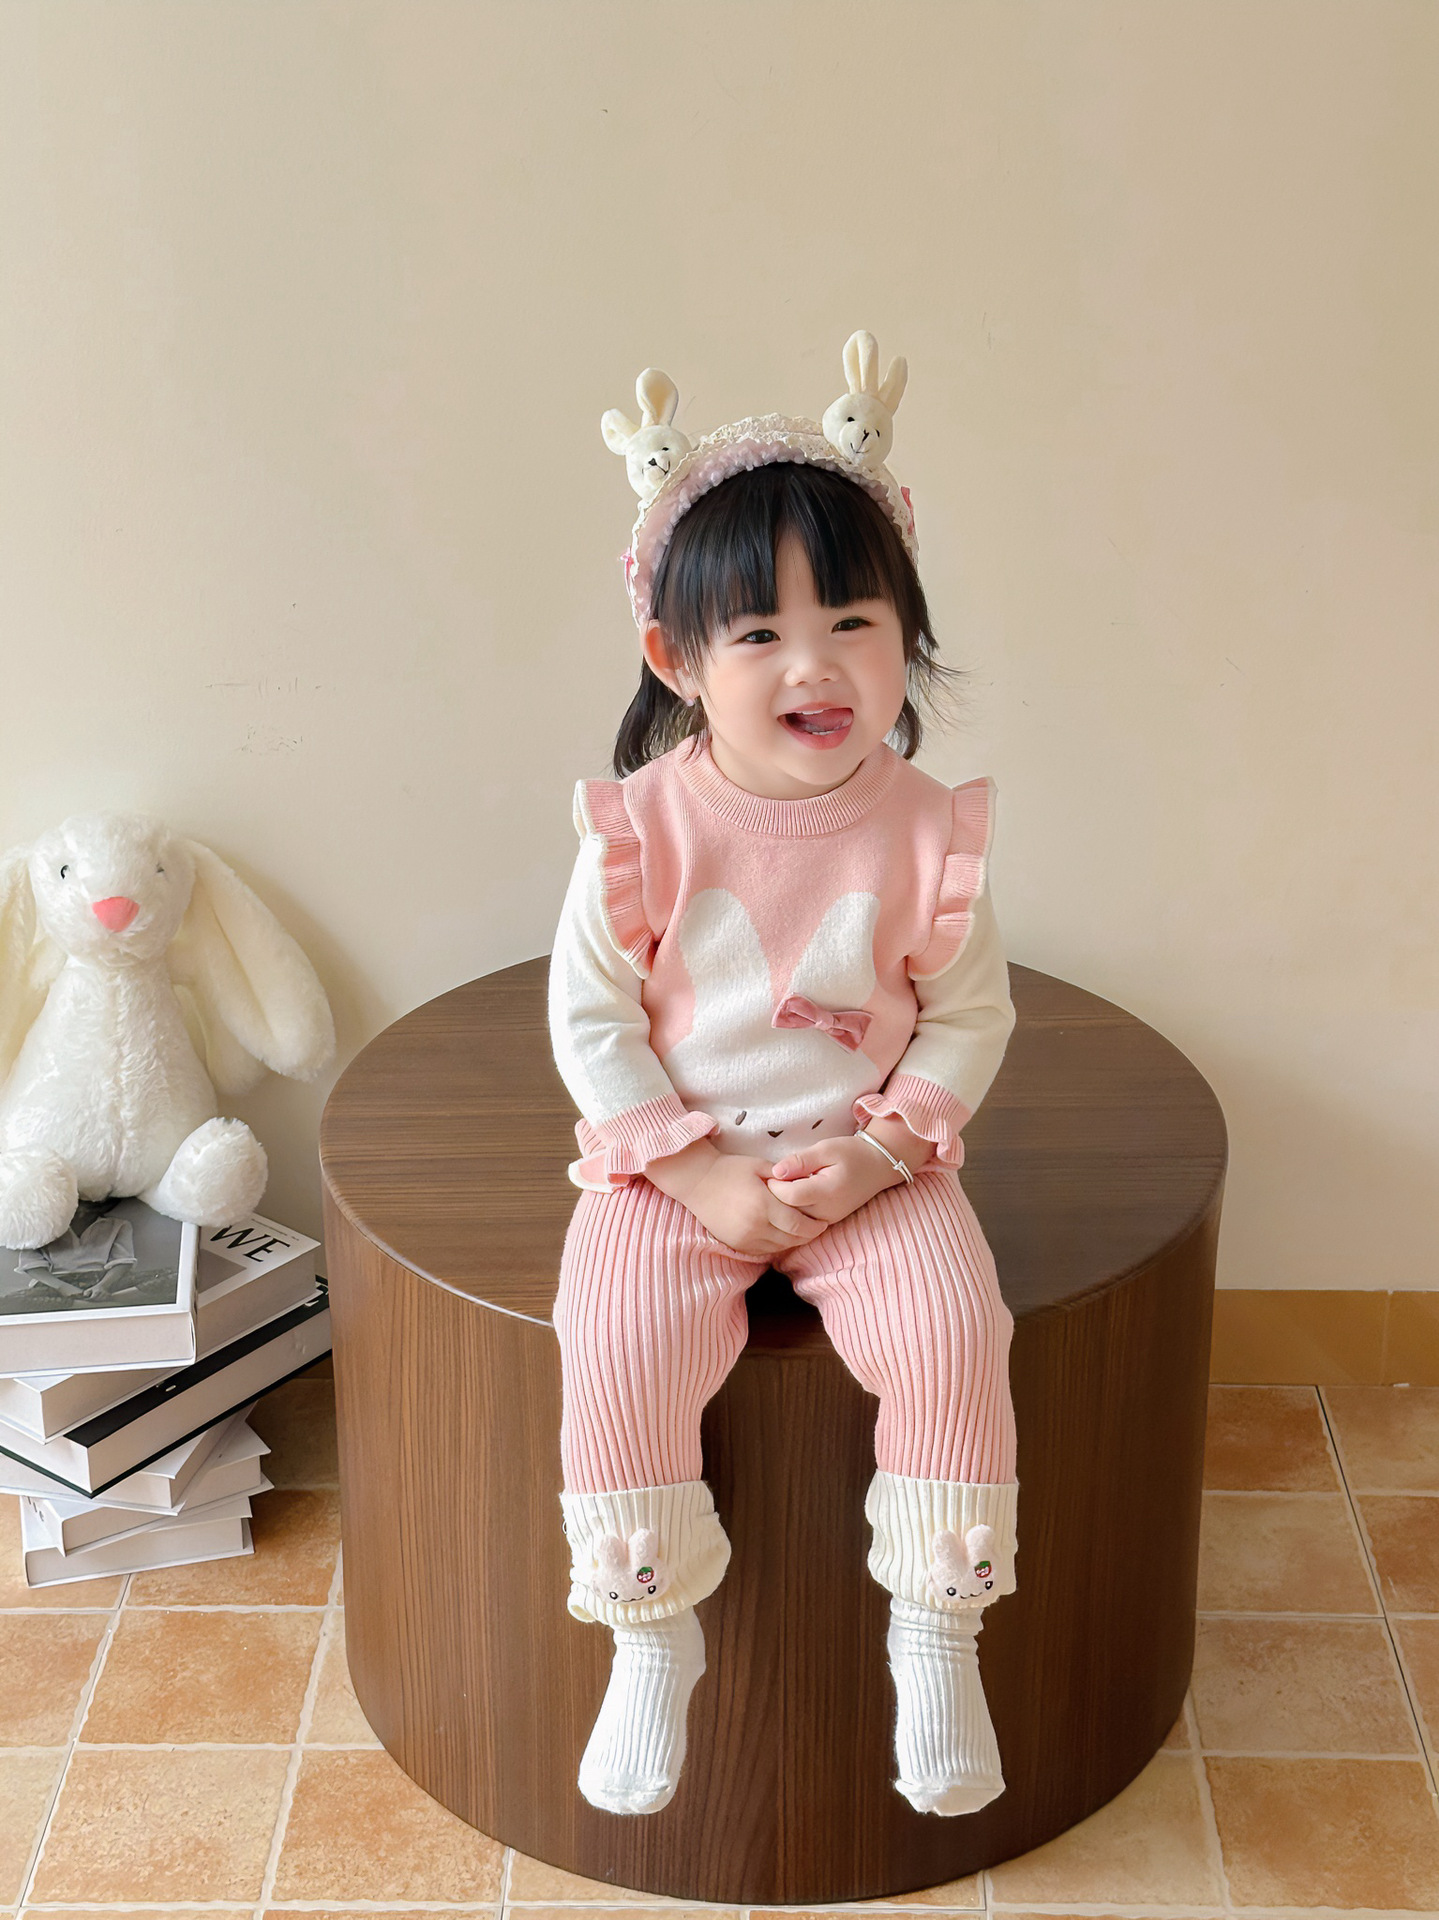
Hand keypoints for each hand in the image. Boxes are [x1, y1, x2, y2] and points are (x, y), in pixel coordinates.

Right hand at [646, 1138, 826, 1259]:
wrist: (697, 1181)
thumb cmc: (730, 1169)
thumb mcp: (760, 1166)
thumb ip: (785, 1178)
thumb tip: (808, 1185)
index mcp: (764, 1205)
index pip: (799, 1225)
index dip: (815, 1227)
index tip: (824, 1222)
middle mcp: (755, 1226)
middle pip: (792, 1240)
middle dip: (807, 1235)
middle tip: (817, 1228)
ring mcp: (744, 1238)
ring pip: (778, 1248)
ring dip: (792, 1241)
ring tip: (800, 1231)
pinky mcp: (735, 1244)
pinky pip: (763, 1251)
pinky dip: (775, 1245)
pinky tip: (780, 1234)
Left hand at [766, 1119, 933, 1225]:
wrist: (877, 1166)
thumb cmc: (852, 1153)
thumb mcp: (826, 1149)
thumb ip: (801, 1160)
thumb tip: (776, 1171)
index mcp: (828, 1192)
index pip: (790, 1196)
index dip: (775, 1185)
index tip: (769, 1172)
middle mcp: (827, 1212)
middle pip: (789, 1212)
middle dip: (774, 1198)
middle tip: (766, 1181)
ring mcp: (827, 1220)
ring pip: (793, 1220)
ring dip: (782, 1205)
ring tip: (776, 1187)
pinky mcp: (827, 1222)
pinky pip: (801, 1221)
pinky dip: (792, 1210)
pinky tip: (788, 1195)